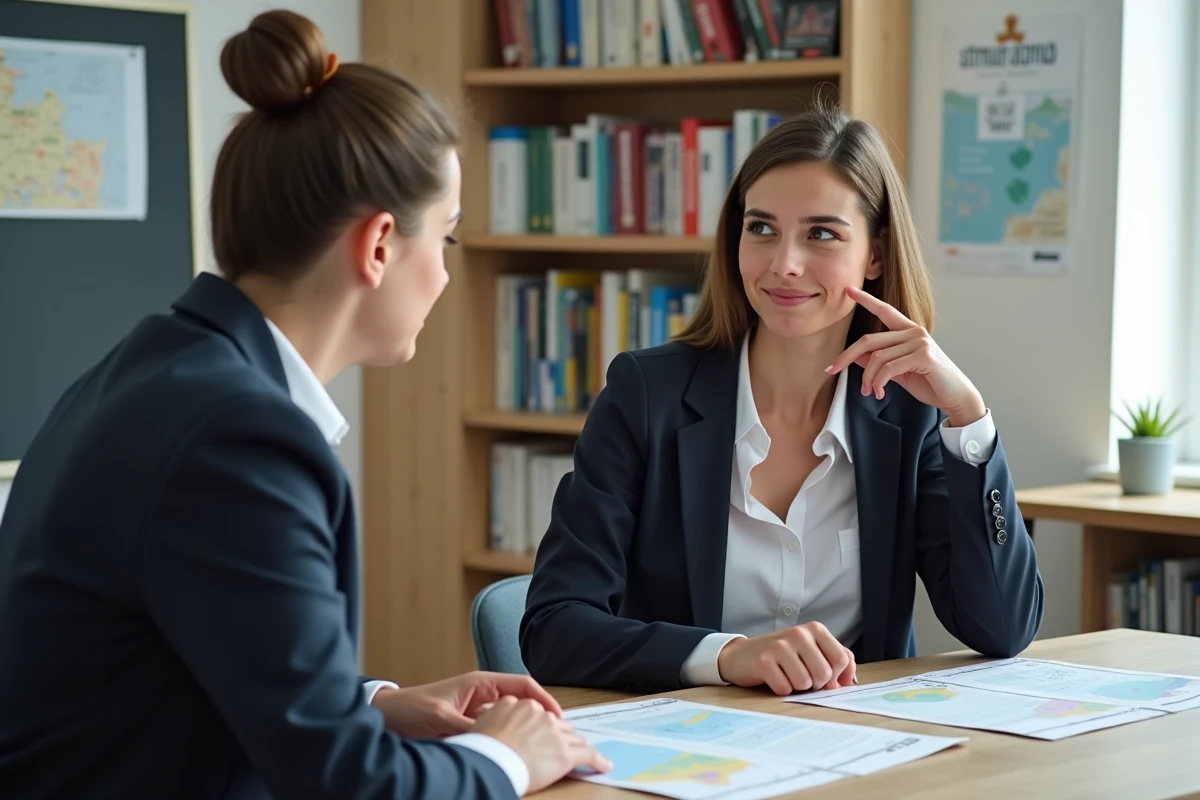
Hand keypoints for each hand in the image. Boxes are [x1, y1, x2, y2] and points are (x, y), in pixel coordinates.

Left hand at [371, 671, 562, 738]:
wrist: (388, 715)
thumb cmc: (411, 708)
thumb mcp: (442, 717)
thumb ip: (469, 727)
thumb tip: (494, 738)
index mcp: (480, 682)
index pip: (523, 685)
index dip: (544, 699)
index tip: (557, 717)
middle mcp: (482, 694)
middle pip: (521, 702)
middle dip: (539, 716)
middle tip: (555, 735)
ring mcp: (477, 710)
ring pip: (510, 718)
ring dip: (524, 729)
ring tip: (539, 746)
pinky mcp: (469, 724)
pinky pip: (495, 730)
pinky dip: (506, 739)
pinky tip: (512, 753)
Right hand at [472, 696, 611, 794]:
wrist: (490, 760)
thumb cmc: (481, 747)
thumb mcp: (481, 721)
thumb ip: (490, 714)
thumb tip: (483, 710)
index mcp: (522, 705)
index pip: (538, 713)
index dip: (542, 725)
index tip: (542, 732)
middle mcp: (541, 715)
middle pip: (558, 725)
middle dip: (563, 735)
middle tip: (564, 745)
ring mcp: (555, 733)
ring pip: (574, 738)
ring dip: (581, 746)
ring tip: (587, 753)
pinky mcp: (566, 753)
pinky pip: (588, 756)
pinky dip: (598, 761)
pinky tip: (604, 765)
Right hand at [716, 622, 855, 695]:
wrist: (743, 655)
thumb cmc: (783, 656)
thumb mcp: (812, 651)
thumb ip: (837, 660)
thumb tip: (848, 681)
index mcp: (815, 629)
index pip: (842, 659)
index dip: (835, 676)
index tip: (823, 676)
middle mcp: (798, 634)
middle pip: (824, 674)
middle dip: (815, 684)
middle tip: (802, 677)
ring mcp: (780, 647)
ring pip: (804, 683)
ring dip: (796, 687)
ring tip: (786, 675)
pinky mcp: (764, 662)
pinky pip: (785, 689)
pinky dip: (781, 690)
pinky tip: (773, 678)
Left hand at [827, 286, 986, 426]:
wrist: (955, 397)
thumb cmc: (929, 383)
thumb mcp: (898, 372)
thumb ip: (879, 362)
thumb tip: (857, 356)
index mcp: (908, 331)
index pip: (884, 310)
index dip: (866, 300)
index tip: (848, 291)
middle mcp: (914, 332)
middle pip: (869, 339)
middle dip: (847, 356)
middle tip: (832, 370)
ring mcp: (920, 342)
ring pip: (877, 358)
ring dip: (867, 379)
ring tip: (869, 392)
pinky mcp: (923, 356)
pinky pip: (888, 369)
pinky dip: (878, 383)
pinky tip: (879, 393)